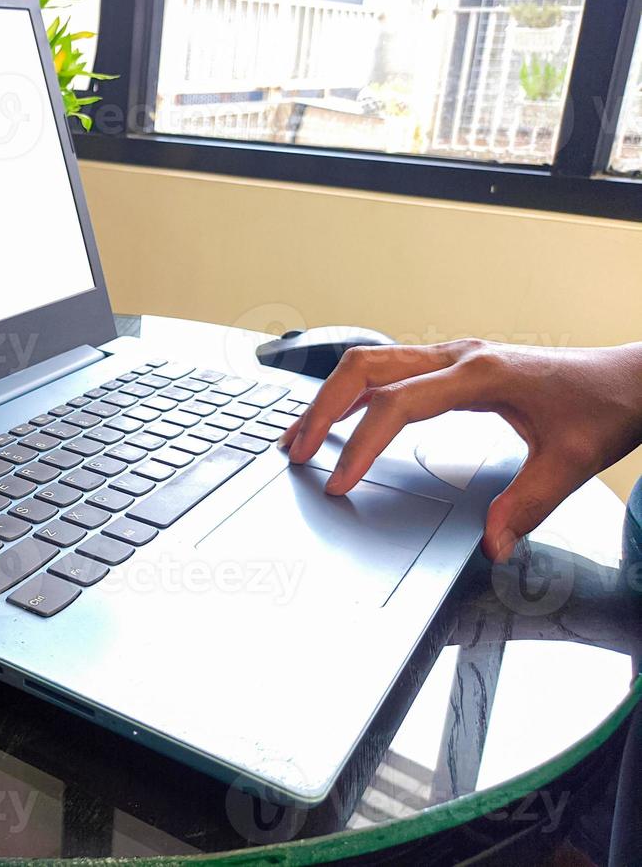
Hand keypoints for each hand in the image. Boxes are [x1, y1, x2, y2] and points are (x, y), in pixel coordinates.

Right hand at [280, 339, 641, 561]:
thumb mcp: (571, 462)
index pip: (397, 404)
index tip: (339, 482)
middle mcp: (457, 358)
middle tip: (294, 452)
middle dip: (320, 409)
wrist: (630, 377)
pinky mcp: (451, 367)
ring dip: (329, 397)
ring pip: (369, 363)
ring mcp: (451, 358)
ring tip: (298, 436)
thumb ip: (527, 505)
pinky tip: (338, 420)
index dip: (361, 444)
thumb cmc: (603, 406)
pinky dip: (351, 395)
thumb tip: (493, 545)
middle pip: (364, 368)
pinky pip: (386, 371)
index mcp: (480, 374)